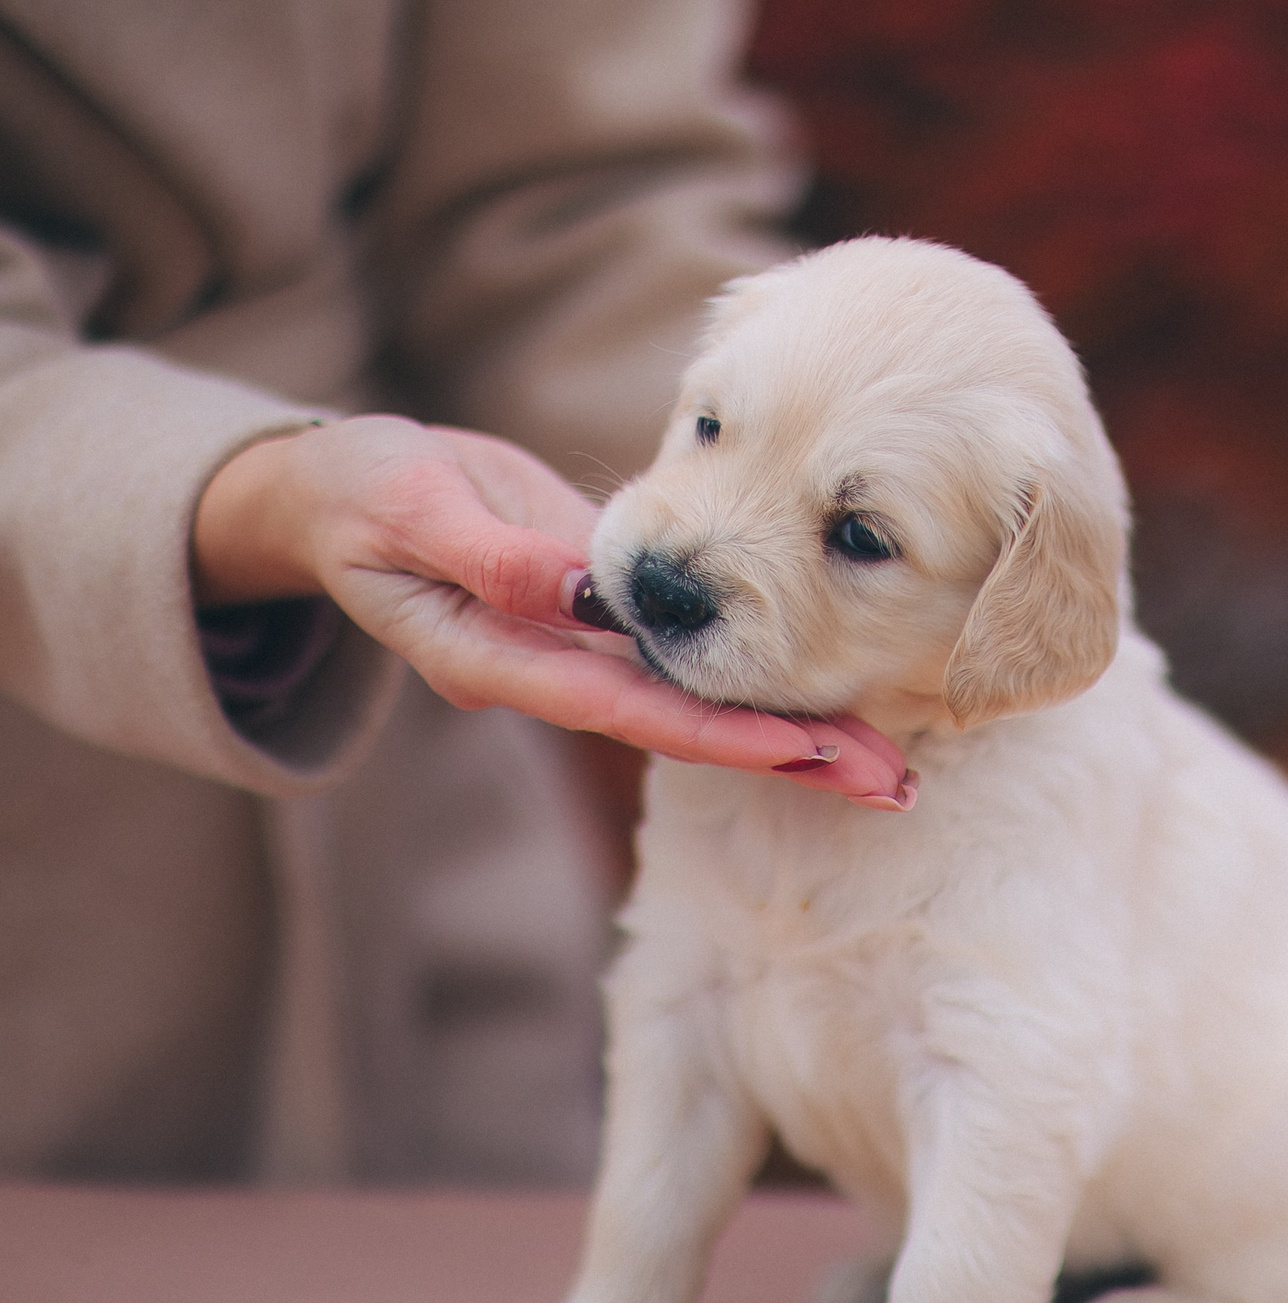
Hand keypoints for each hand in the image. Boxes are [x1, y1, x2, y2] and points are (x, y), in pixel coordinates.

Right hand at [191, 416, 912, 804]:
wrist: (350, 490)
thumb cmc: (363, 493)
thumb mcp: (408, 507)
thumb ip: (485, 552)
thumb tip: (566, 589)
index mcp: (503, 661)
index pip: (629, 708)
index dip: (721, 730)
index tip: (806, 750)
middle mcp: (557, 676)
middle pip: (689, 730)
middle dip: (790, 758)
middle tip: (891, 782)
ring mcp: (587, 656)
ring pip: (706, 706)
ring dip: (797, 736)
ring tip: (893, 763)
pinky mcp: (608, 625)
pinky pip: (699, 668)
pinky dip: (764, 684)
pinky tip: (836, 701)